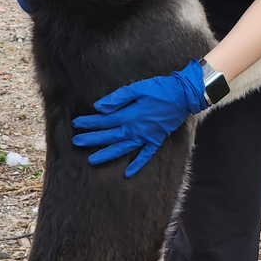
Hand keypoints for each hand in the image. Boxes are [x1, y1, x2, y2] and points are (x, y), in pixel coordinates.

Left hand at [72, 61, 208, 176]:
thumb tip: (99, 108)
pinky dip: (138, 164)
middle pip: (110, 136)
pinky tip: (128, 172)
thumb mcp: (138, 88)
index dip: (90, 123)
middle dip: (92, 139)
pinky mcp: (157, 138)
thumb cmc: (161, 88)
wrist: (184, 94)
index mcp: (130, 115)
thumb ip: (118, 98)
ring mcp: (147, 136)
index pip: (105, 121)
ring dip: (107, 154)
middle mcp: (136, 129)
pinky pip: (146, 154)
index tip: (76, 124)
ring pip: (123, 148)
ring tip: (92, 160)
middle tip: (77, 142)